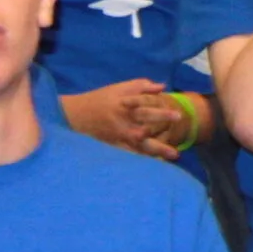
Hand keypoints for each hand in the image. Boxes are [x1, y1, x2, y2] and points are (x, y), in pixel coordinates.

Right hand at [62, 79, 182, 159]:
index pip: (145, 109)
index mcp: (125, 106)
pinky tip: (157, 165)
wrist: (73, 115)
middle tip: (177, 147)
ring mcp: (117, 137)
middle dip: (158, 141)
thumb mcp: (119, 89)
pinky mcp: (112, 146)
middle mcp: (122, 123)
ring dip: (155, 152)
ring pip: (137, 146)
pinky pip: (129, 155)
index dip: (161, 112)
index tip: (179, 115)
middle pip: (142, 130)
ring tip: (174, 156)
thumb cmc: (100, 100)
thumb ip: (141, 86)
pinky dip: (141, 160)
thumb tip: (162, 87)